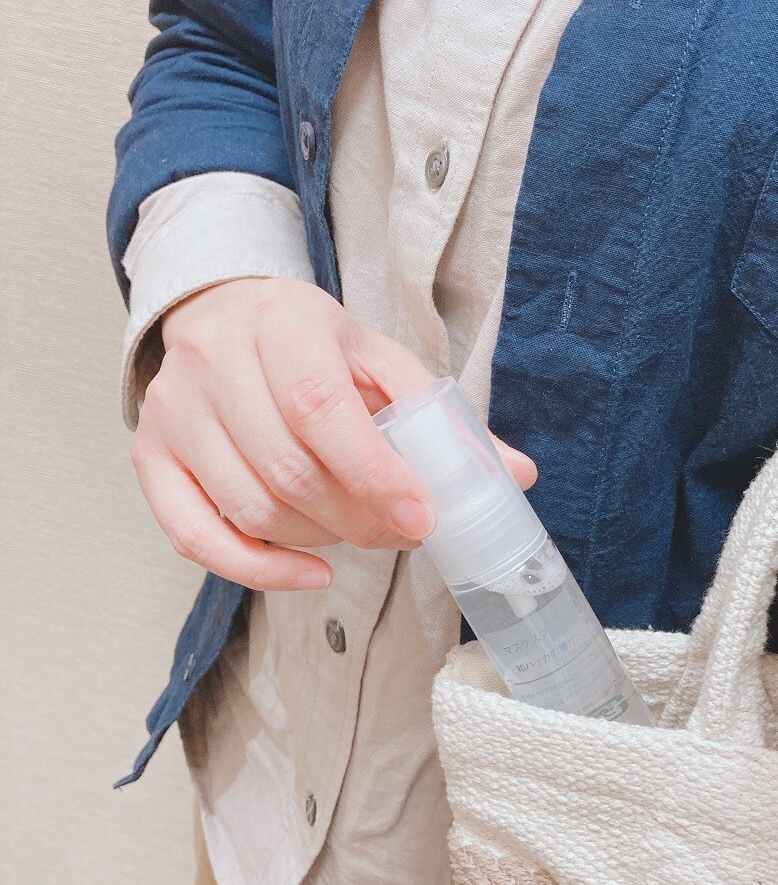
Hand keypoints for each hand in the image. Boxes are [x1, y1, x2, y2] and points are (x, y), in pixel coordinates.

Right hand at [131, 276, 536, 590]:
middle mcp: (215, 362)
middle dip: (360, 517)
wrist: (228, 314)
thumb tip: (518, 475)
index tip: (422, 516)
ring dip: (323, 537)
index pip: (320, 409)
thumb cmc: (313, 343)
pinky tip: (311, 570)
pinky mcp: (151, 455)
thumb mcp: (382, 361)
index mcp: (283, 324)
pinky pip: (194, 536)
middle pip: (289, 470)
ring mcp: (173, 411)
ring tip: (365, 531)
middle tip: (404, 529)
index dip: (375, 474)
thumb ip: (445, 418)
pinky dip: (258, 569)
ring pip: (252, 507)